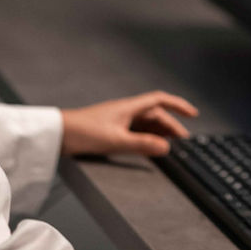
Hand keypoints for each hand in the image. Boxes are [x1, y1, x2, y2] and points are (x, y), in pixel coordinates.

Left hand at [61, 91, 197, 156]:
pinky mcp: (110, 130)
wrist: (57, 134)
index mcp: (129, 107)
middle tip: (183, 141)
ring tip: (169, 146)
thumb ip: (142, 145)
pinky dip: (145, 139)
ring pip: (145, 124)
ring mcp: (117, 120)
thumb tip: (166, 147)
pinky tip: (148, 148)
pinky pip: (134, 132)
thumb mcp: (116, 141)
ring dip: (158, 133)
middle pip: (155, 115)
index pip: (160, 100)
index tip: (193, 114)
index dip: (178, 106)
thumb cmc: (82, 132)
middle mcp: (125, 111)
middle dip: (171, 126)